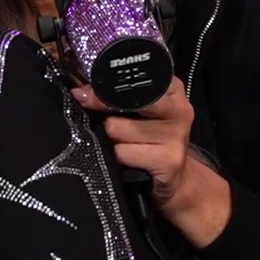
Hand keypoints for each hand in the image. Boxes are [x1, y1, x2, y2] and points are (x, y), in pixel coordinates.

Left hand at [72, 80, 231, 246]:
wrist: (175, 179)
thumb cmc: (151, 141)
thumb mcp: (140, 113)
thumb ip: (117, 97)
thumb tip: (79, 91)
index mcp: (172, 89)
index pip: (133, 79)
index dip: (105, 88)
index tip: (86, 95)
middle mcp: (179, 108)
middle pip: (122, 102)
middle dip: (105, 114)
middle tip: (106, 125)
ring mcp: (176, 135)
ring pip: (116, 129)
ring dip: (110, 140)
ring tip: (122, 145)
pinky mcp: (169, 160)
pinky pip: (123, 153)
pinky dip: (118, 158)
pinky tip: (128, 162)